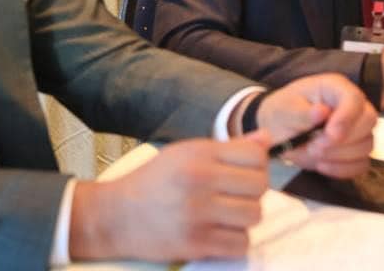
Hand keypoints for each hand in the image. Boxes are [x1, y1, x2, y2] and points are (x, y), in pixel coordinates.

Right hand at [69, 133, 270, 261]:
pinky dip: (235, 241)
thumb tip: (267, 139)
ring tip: (227, 215)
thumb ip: (228, 147)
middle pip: (260, 186)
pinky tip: (219, 232)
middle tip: (236, 196)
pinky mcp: (196, 244)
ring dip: (245, 218)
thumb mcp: (185, 153)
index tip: (244, 173)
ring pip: (254, 216)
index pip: (255, 156)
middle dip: (253, 192)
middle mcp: (200, 180)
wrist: (116, 216)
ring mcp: (199, 214)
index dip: (257, 165)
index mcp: (198, 154)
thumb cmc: (153, 181)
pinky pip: (240, 244)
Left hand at [255, 75, 376, 177]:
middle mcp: (351, 106)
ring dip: (339, 156)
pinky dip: (342, 169)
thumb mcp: (283, 110)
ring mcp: (356, 128)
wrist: (278, 130)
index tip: (330, 135)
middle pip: (368, 121)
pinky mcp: (355, 150)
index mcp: (335, 87)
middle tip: (314, 147)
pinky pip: (361, 163)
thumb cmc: (282, 111)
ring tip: (312, 153)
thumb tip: (322, 112)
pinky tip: (321, 165)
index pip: (354, 98)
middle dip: (342, 140)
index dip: (346, 118)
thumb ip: (301, 113)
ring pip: (366, 145)